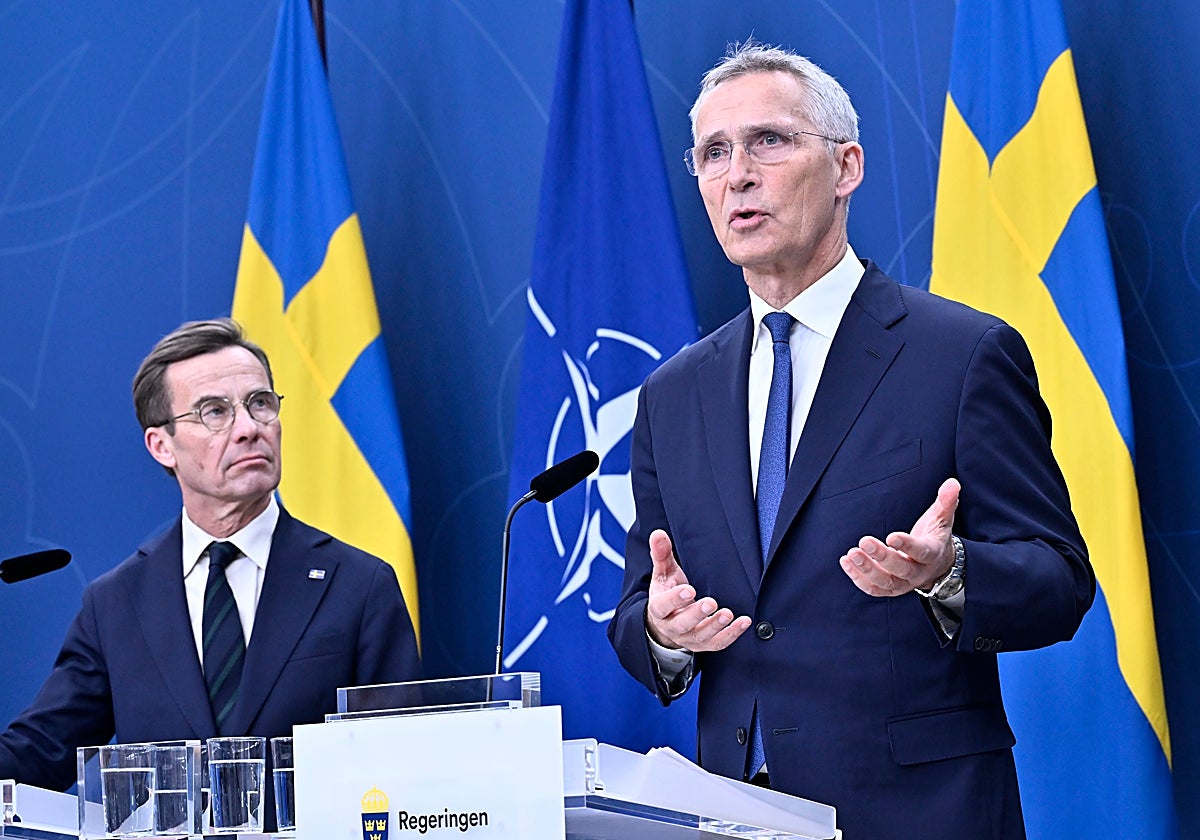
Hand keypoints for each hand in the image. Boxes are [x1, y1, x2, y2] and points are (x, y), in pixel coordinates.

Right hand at [644, 529, 750, 651]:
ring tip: (728, 614)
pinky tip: (743, 622)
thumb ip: (661, 554)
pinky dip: (732, 634)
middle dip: (696, 614)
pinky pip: (718, 643)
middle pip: (682, 624)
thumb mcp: (663, 574)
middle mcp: (672, 627)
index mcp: (659, 609)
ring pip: (702, 636)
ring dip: (716, 626)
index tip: (689, 589)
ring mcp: (689, 638)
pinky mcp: (704, 644)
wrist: (668, 623)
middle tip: (710, 602)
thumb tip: (658, 533)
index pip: (663, 606)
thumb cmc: (667, 593)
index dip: (675, 599)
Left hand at [839, 478, 960, 596]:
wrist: (936, 565)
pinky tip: (846, 561)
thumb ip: (946, 501)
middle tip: (864, 542)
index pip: (921, 552)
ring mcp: (903, 583)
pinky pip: (874, 589)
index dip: (907, 546)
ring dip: (866, 570)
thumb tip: (952, 482)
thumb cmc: (935, 536)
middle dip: (882, 557)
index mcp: (932, 553)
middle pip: (901, 569)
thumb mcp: (942, 518)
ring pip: (885, 582)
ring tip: (851, 554)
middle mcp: (918, 572)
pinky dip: (858, 578)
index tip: (891, 536)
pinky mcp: (890, 588)